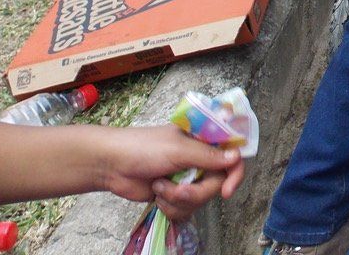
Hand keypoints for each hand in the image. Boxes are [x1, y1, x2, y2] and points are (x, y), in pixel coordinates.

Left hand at [100, 124, 244, 221]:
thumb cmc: (143, 148)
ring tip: (160, 188)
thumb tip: (237, 157)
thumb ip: (208, 155)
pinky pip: (186, 209)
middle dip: (196, 192)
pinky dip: (171, 206)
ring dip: (179, 199)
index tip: (226, 191)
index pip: (232, 155)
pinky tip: (157, 195)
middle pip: (217, 183)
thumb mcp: (178, 150)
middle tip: (178, 190)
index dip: (234, 173)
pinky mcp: (175, 194)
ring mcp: (188, 177)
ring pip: (201, 199)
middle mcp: (199, 158)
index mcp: (204, 139)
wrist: (112, 166)